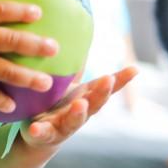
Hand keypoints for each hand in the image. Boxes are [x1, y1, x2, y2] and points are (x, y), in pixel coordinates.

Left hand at [20, 66, 137, 147]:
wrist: (38, 134)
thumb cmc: (57, 103)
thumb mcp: (69, 84)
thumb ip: (76, 65)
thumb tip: (84, 31)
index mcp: (85, 97)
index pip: (107, 88)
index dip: (121, 80)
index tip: (133, 70)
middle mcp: (79, 112)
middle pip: (94, 104)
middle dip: (102, 93)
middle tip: (107, 80)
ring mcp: (63, 126)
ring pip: (73, 121)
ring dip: (78, 113)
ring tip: (80, 104)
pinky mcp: (44, 135)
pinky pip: (42, 134)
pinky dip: (40, 132)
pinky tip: (35, 129)